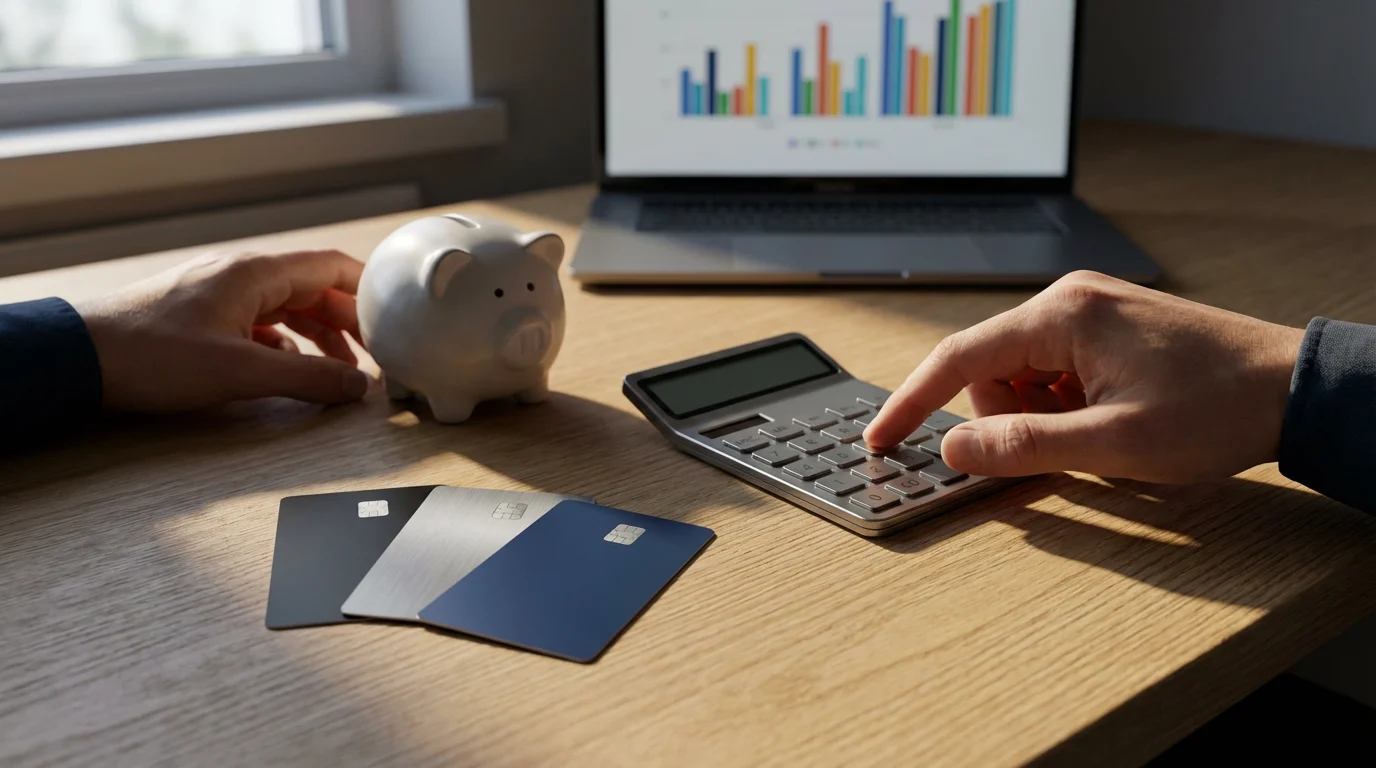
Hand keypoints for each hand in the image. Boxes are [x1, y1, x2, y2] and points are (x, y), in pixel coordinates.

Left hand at [76, 250, 372, 412]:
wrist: (81, 358)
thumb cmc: (152, 355)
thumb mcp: (242, 371)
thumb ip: (307, 377)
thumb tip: (357, 387)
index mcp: (257, 273)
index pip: (333, 267)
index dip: (371, 290)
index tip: (398, 316)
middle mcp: (242, 274)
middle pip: (314, 290)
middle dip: (349, 323)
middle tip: (376, 354)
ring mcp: (220, 293)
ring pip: (288, 308)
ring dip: (318, 336)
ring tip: (339, 370)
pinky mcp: (202, 315)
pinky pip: (260, 322)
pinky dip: (284, 343)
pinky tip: (286, 367)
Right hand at [863, 271, 1304, 482]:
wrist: (1295, 388)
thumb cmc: (1216, 407)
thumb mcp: (1113, 443)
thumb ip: (1023, 446)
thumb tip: (953, 449)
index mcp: (1062, 315)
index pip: (958, 358)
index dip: (912, 402)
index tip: (881, 438)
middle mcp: (1070, 300)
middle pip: (991, 371)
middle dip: (1008, 420)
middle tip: (1064, 451)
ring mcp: (1092, 311)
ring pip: (1023, 376)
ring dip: (1042, 417)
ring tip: (1103, 436)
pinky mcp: (1110, 328)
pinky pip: (1057, 373)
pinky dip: (1065, 407)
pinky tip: (1112, 421)